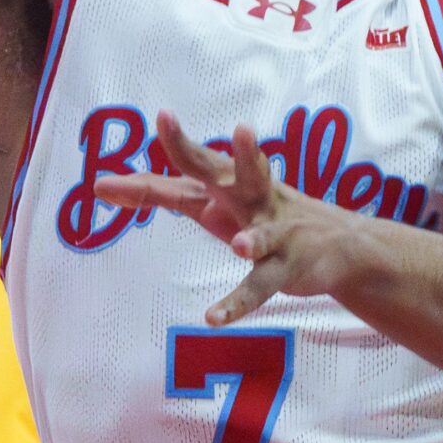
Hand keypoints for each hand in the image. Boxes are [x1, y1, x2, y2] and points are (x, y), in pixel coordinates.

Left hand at [92, 112, 354, 324]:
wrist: (338, 242)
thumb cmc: (260, 213)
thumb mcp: (212, 199)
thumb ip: (162, 192)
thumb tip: (103, 185)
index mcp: (227, 180)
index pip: (187, 165)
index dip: (163, 154)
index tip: (137, 142)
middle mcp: (248, 196)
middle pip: (217, 169)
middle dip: (191, 150)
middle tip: (168, 125)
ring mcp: (272, 231)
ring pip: (261, 232)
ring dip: (253, 238)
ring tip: (241, 245)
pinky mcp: (287, 267)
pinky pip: (259, 286)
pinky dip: (237, 303)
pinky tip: (213, 317)